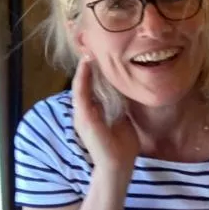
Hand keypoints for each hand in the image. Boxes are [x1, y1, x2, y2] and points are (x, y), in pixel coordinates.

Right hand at [71, 57, 138, 173]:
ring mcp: (82, 114)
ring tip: (88, 49)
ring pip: (80, 84)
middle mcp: (85, 111)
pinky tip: (86, 64)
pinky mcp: (84, 118)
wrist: (118, 165)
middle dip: (88, 65)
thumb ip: (121, 106)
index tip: (100, 53)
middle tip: (92, 44)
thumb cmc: (122, 145)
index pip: (93, 86)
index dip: (95, 70)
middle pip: (85, 82)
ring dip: (84, 67)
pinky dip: (82, 78)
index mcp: (94, 111)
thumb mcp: (124, 119)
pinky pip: (81, 93)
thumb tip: (128, 90)